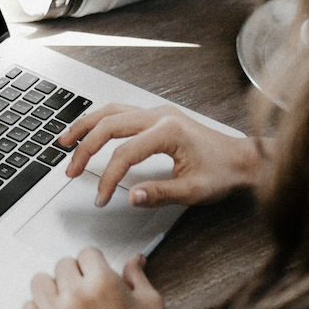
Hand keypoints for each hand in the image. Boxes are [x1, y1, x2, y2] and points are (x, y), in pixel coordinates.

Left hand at [26, 248, 162, 308]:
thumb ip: (138, 280)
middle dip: (75, 275)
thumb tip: (135, 261)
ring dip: (53, 289)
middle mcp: (74, 295)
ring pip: (40, 282)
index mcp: (102, 284)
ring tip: (68, 302)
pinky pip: (28, 306)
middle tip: (87, 291)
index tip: (97, 273)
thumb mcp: (149, 306)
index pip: (87, 253)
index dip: (95, 264)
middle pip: (63, 264)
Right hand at [58, 103, 261, 206]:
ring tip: (65, 141)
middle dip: (85, 148)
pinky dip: (100, 121)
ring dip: (85, 126)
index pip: (124, 153)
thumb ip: (160, 194)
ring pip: (111, 111)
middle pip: (109, 125)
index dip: (108, 178)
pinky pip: (120, 111)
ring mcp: (158, 112)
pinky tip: (89, 131)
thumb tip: (131, 196)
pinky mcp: (157, 116)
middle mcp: (160, 115)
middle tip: (71, 170)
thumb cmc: (223, 172)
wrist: (243, 159)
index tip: (101, 198)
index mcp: (168, 131)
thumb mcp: (193, 191)